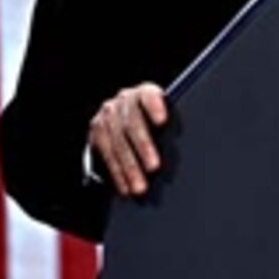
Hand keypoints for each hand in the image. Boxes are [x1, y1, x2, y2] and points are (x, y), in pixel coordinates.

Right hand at [87, 82, 168, 196]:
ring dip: (129, 167)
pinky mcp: (97, 131)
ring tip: (140, 186)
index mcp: (144, 92)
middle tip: (154, 167)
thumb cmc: (153, 122)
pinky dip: (117, 173)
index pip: (148, 95)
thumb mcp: (161, 118)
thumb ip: (169, 127)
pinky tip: (125, 186)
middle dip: (143, 147)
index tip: (162, 120)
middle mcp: (124, 100)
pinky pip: (106, 155)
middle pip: (132, 123)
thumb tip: (182, 144)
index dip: (155, 106)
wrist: (122, 117)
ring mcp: (108, 115)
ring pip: (118, 143)